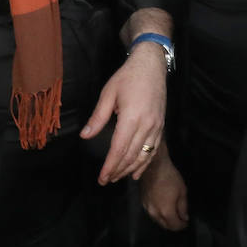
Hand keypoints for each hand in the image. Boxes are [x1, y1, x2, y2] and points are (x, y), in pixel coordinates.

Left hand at [80, 42, 166, 184]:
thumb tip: (85, 136)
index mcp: (131, 117)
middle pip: (131, 156)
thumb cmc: (127, 77)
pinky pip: (153, 150)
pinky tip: (136, 171)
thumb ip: (97, 117)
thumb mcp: (108, 94)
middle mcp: (146, 125)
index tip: (102, 177)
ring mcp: (156, 127)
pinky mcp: (161, 126)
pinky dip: (144, 163)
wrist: (151, 65)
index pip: (119, 149)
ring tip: (117, 178)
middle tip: (106, 180)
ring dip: (130, 169)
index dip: (110, 166)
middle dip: (118, 171)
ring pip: (143, 155)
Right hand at [140, 146, 188, 229]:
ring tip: (172, 214)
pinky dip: (159, 214)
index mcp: (166, 212)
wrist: (153, 166)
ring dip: (165, 220)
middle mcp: (155, 213)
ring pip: (157, 220)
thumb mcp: (182, 192)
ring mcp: (147, 208)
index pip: (175, 226)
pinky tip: (163, 208)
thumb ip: (183, 207)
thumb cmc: (170, 177)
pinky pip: (152, 213)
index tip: (186, 222)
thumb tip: (184, 218)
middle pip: (165, 225)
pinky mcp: (143, 202)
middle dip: (174, 224)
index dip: (182, 225)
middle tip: (180, 219)